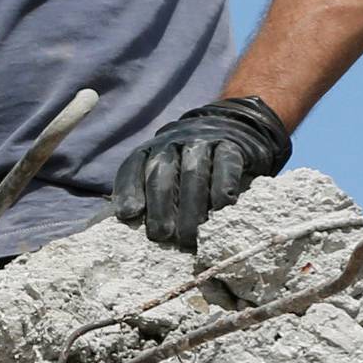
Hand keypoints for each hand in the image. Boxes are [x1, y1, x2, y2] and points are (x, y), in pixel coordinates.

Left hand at [112, 97, 292, 249]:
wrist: (234, 124)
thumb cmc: (193, 163)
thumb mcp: (168, 169)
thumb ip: (151, 192)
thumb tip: (134, 225)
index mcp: (152, 149)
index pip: (133, 166)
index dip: (129, 191)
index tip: (128, 215)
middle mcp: (173, 142)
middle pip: (162, 173)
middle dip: (159, 206)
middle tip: (161, 237)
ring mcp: (203, 140)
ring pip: (192, 172)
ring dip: (190, 206)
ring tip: (189, 237)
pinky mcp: (231, 144)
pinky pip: (225, 164)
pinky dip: (223, 186)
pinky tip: (222, 208)